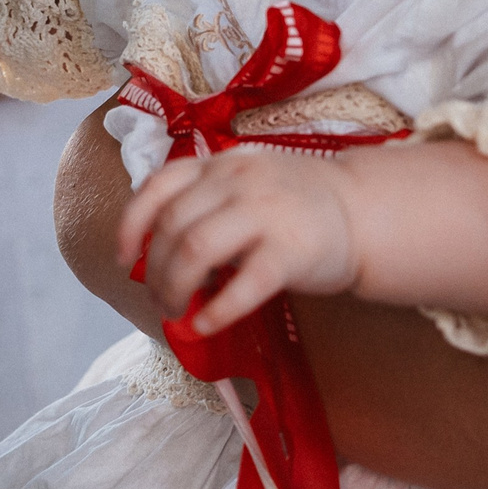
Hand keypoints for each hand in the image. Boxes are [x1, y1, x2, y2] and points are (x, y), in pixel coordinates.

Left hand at [119, 150, 364, 333]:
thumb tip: (154, 253)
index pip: (160, 185)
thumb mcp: (247, 182)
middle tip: (161, 301)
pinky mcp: (292, 251)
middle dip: (155, 271)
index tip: (124, 258)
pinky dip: (216, 310)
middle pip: (173, 226)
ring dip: (174, 289)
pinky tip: (205, 324)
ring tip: (176, 312)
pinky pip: (243, 285)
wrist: (364, 211)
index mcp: (223, 163)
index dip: (131, 224)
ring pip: (195, 250)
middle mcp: (240, 180)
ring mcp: (267, 213)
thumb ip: (206, 203)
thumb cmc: (296, 204)